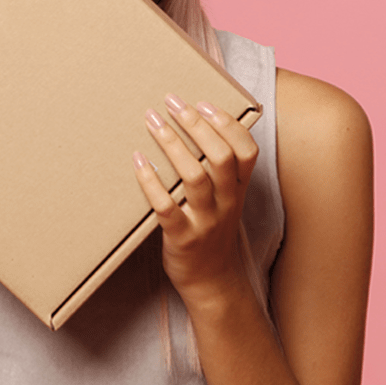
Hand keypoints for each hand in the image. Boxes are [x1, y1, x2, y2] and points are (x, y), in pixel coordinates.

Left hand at [132, 94, 257, 303]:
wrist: (212, 282)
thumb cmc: (213, 230)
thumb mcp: (226, 200)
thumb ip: (219, 170)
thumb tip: (196, 123)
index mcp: (238, 189)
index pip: (246, 151)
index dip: (227, 124)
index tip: (203, 102)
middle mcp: (226, 203)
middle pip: (219, 156)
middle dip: (195, 124)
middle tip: (171, 102)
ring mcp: (205, 221)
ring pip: (194, 177)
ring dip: (172, 144)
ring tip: (153, 121)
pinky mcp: (182, 238)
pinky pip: (166, 207)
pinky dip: (151, 182)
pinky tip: (138, 161)